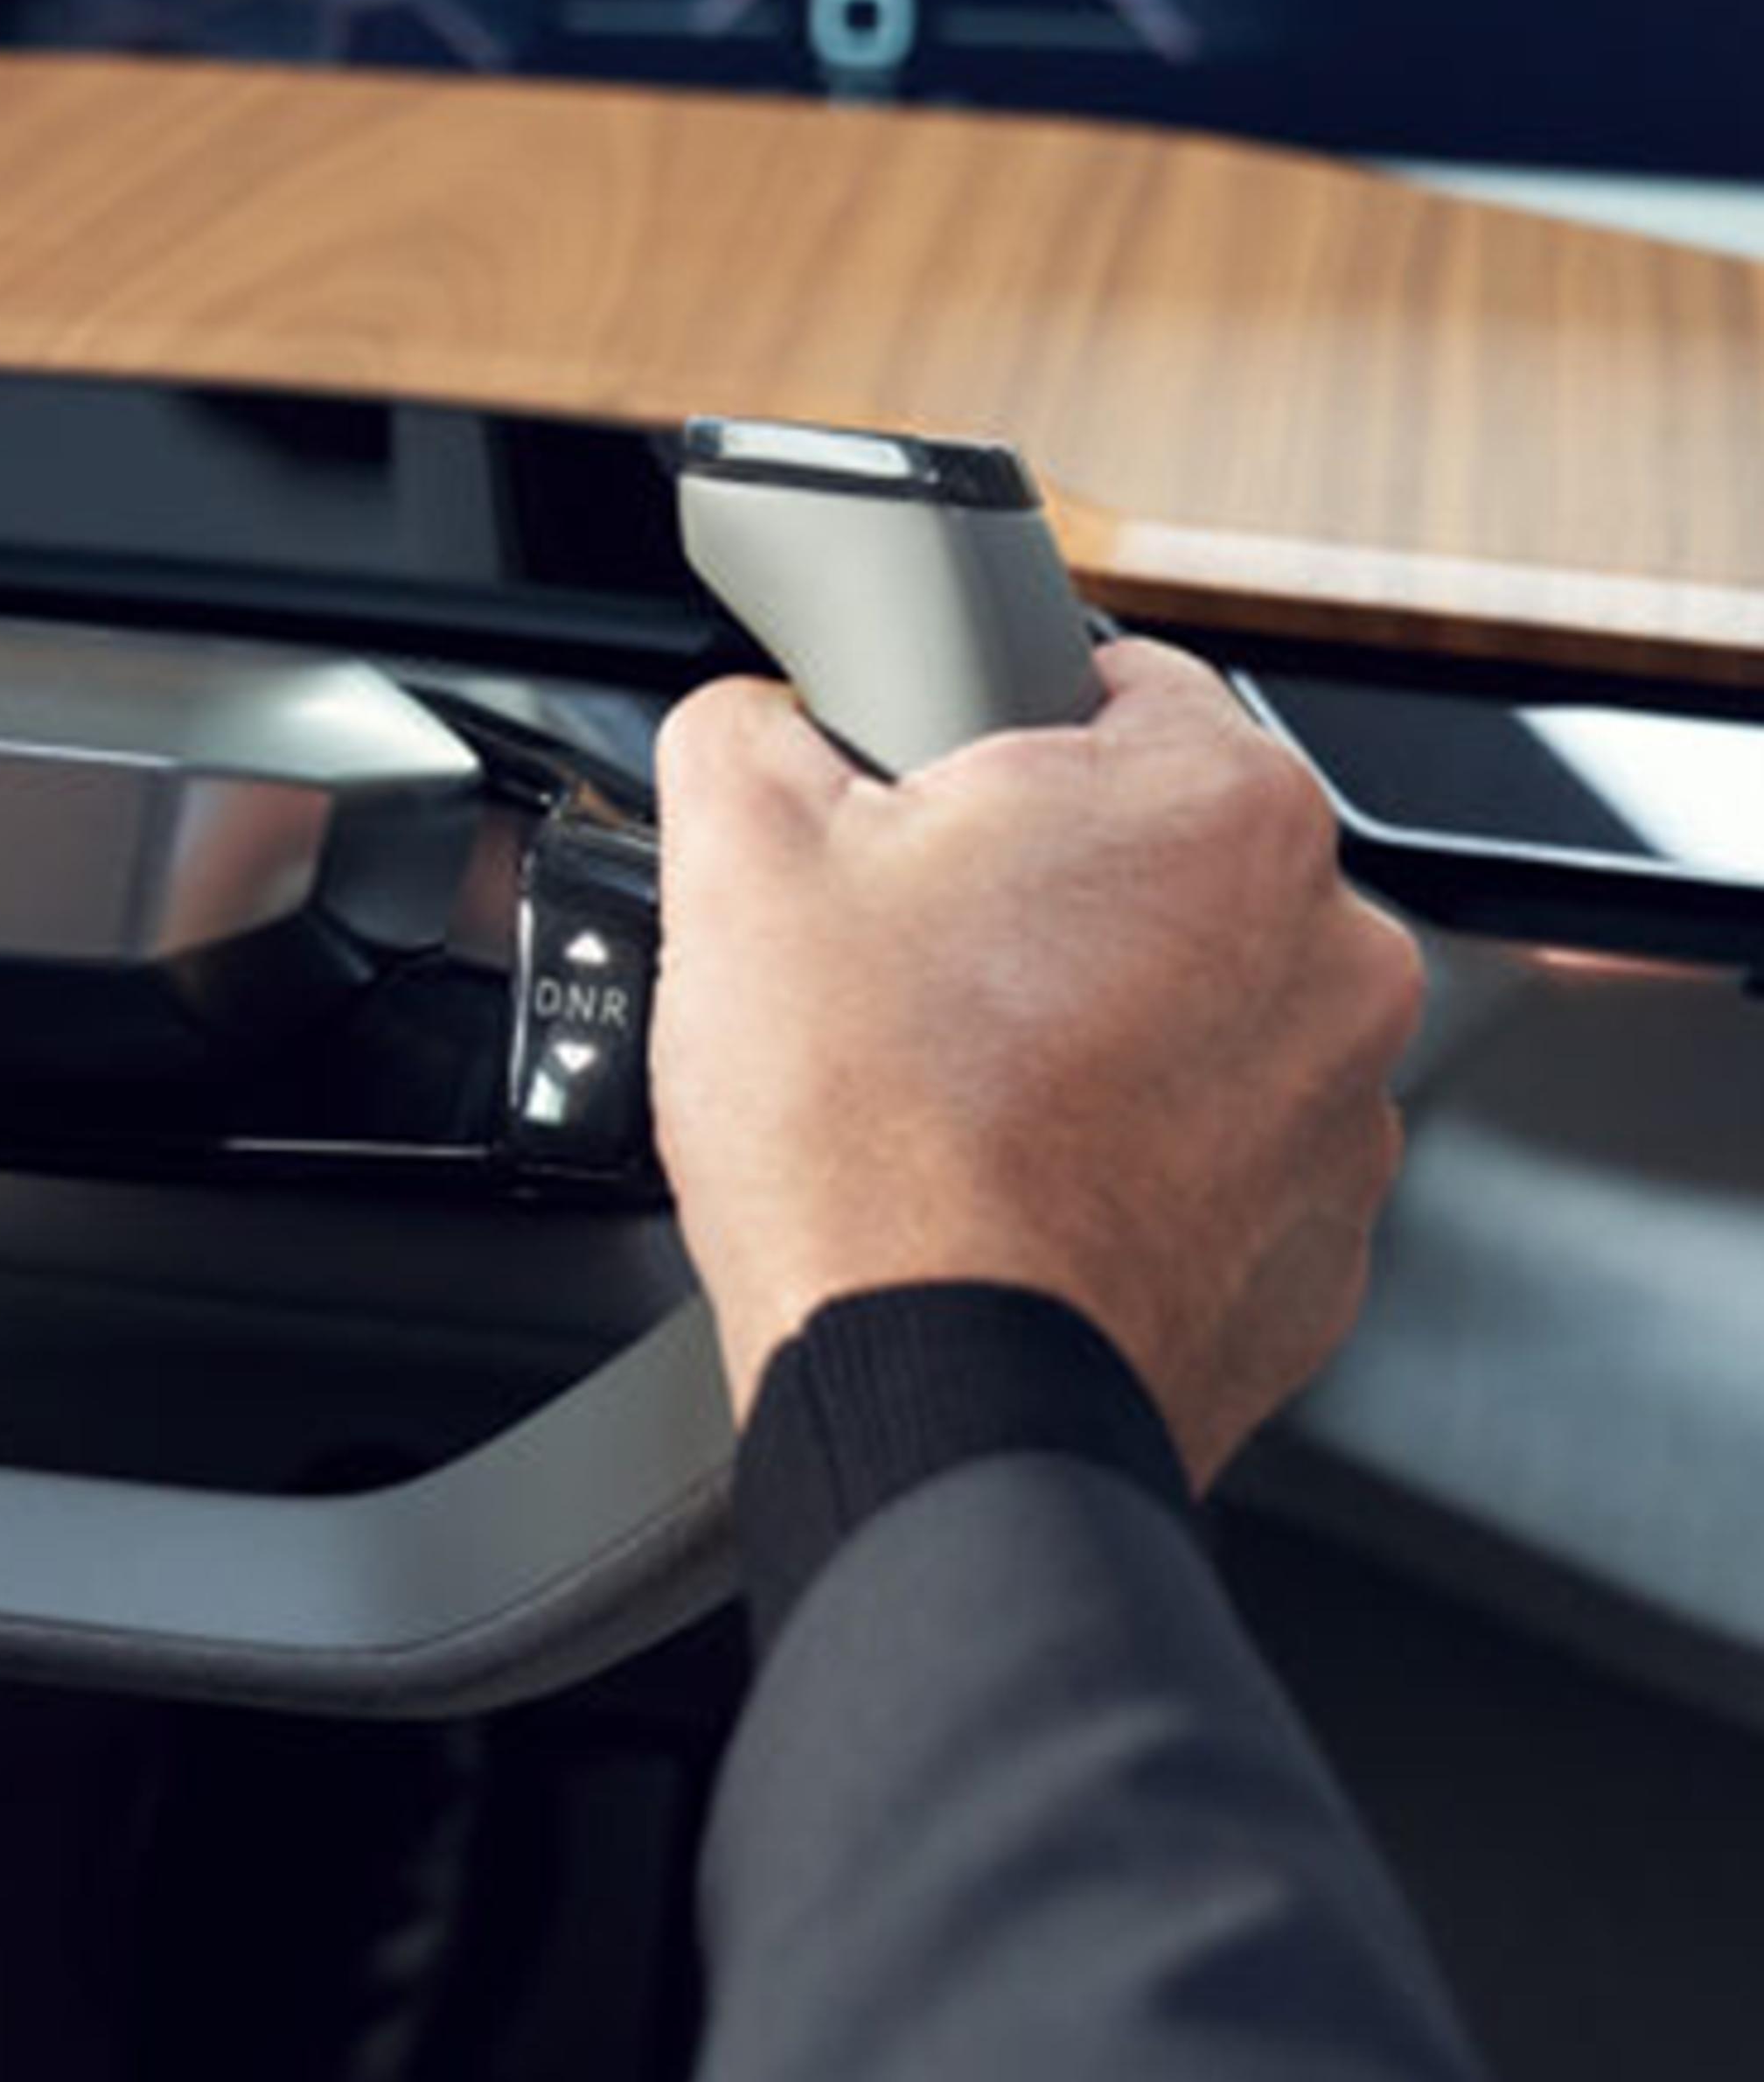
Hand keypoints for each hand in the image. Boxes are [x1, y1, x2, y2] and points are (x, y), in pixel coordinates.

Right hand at [649, 639, 1422, 1485]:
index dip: (978, 745)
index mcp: (1219, 804)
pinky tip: (1007, 1191)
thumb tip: (756, 722)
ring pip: (1188, 1016)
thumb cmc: (868, 1142)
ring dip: (1088, 1037)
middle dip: (1036, 904)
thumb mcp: (737, 860)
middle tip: (906, 978)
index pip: (1112, 688)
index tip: (913, 826)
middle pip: (1151, 867)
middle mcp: (1330, 945)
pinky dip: (1122, 1167)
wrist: (933, 1393)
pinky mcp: (1319, 1247)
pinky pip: (1209, 1161)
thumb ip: (746, 733)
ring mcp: (1343, 1110)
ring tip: (949, 1100)